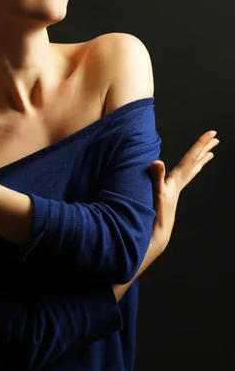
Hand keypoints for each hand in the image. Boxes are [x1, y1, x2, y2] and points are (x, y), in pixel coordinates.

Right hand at [149, 130, 219, 252]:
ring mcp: (174, 191)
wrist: (155, 238)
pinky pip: (184, 179)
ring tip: (208, 154)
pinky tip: (185, 173)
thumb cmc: (154, 217)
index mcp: (175, 181)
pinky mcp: (169, 197)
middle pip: (195, 164)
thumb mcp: (154, 194)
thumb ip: (156, 178)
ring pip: (191, 172)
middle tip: (216, 139)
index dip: (200, 144)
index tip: (212, 133)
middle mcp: (178, 185)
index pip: (190, 159)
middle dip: (204, 150)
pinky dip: (188, 172)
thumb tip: (157, 161)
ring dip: (199, 161)